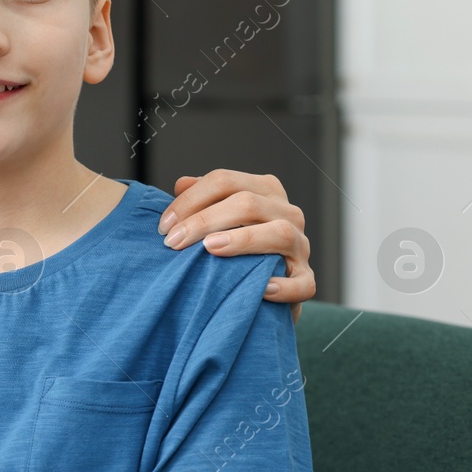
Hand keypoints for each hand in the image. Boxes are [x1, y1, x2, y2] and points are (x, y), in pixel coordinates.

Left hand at [159, 170, 314, 321]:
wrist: (261, 289)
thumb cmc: (234, 247)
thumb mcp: (219, 218)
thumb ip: (202, 200)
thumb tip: (181, 184)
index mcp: (264, 190)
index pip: (224, 181)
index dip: (190, 200)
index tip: (164, 225)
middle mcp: (287, 212)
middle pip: (248, 203)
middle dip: (205, 220)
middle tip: (173, 242)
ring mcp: (301, 246)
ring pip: (279, 233)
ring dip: (242, 240)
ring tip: (210, 249)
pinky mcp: (307, 279)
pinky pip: (303, 282)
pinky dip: (284, 287)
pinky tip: (261, 289)